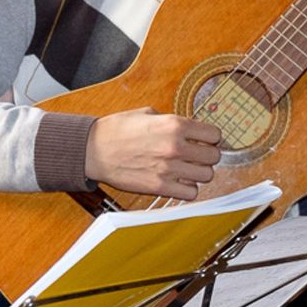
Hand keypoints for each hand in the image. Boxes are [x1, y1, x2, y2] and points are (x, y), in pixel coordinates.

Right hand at [83, 107, 222, 200]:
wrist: (93, 150)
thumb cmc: (116, 130)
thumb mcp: (146, 114)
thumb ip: (171, 121)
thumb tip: (188, 128)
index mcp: (173, 125)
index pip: (214, 134)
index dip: (210, 137)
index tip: (205, 140)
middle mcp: (175, 147)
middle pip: (214, 156)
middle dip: (208, 155)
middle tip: (198, 155)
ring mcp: (169, 169)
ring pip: (207, 176)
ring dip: (199, 172)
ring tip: (188, 168)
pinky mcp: (160, 187)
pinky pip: (191, 193)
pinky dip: (188, 188)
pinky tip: (179, 181)